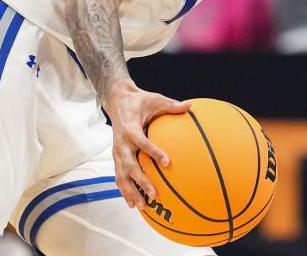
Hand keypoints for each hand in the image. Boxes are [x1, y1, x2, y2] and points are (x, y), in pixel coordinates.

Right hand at [103, 80, 190, 208]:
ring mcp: (117, 152)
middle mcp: (121, 143)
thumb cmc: (139, 101)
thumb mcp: (155, 99)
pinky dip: (125, 191)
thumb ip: (171, 105)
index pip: (142, 143)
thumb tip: (190, 106)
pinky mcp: (116, 157)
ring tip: (142, 207)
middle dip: (141, 181)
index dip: (154, 152)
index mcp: (130, 129)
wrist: (117, 101)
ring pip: (121, 176)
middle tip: (154, 194)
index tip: (167, 163)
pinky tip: (133, 203)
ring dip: (131, 192)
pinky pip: (119, 176)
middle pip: (129, 166)